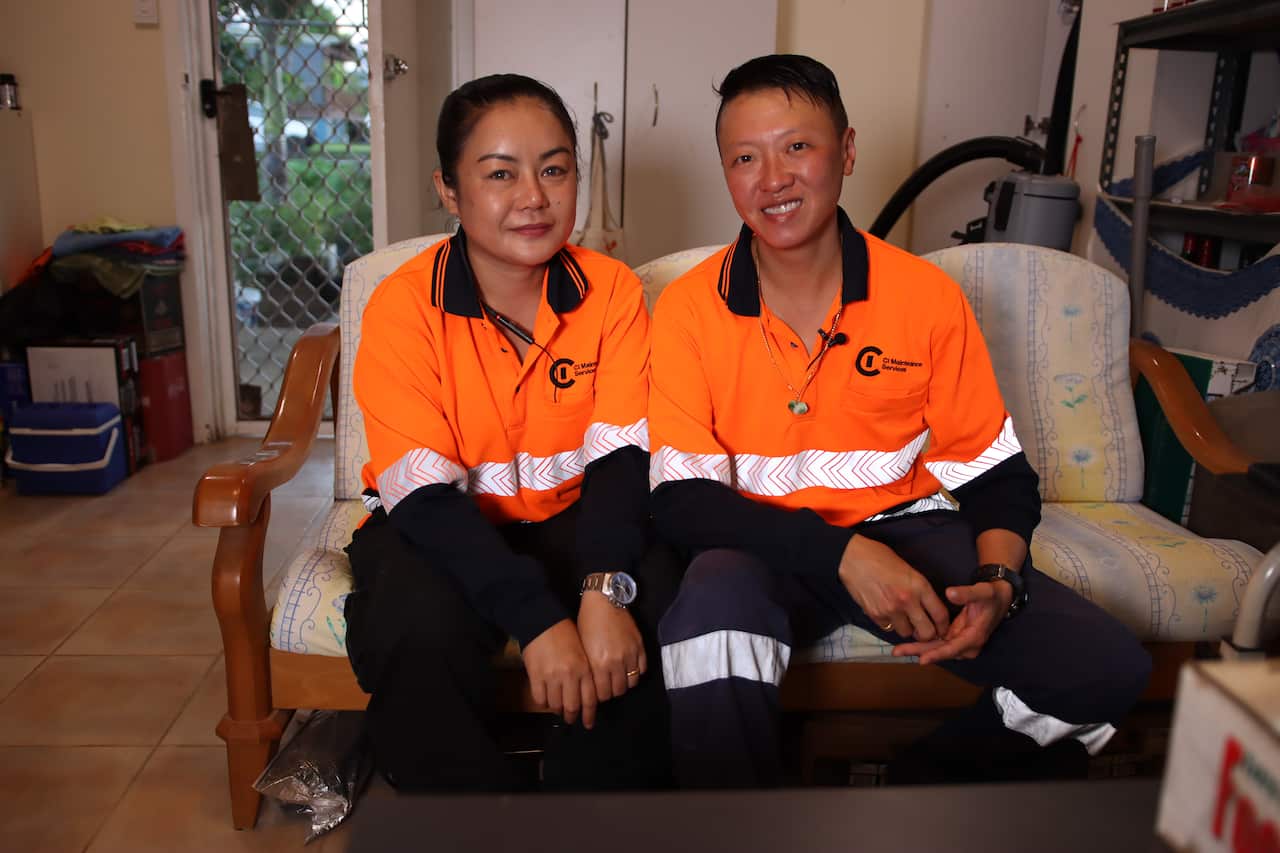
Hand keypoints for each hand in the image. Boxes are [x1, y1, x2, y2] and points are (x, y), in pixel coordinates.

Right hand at [522, 619, 597, 728]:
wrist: (543, 620)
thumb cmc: (566, 633)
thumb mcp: (583, 652)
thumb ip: (586, 673)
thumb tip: (588, 695)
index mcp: (584, 668)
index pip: (589, 700)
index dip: (589, 715)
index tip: (588, 722)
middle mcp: (569, 675)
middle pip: (572, 706)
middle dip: (572, 716)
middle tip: (571, 719)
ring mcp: (551, 676)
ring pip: (555, 705)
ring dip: (557, 710)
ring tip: (558, 710)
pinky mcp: (535, 676)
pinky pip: (540, 699)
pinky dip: (543, 702)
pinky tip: (546, 699)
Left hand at [578, 591, 646, 701]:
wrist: (604, 600)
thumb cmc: (588, 621)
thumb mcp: (583, 648)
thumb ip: (589, 669)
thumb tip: (592, 686)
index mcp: (599, 663)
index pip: (603, 694)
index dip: (600, 697)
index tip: (598, 693)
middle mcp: (616, 662)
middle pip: (618, 691)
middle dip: (612, 692)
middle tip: (607, 687)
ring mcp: (631, 654)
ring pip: (631, 682)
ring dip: (624, 683)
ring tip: (618, 679)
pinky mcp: (640, 646)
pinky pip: (642, 669)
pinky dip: (636, 672)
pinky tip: (628, 669)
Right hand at [838, 534, 949, 640]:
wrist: (853, 558)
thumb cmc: (880, 557)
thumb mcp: (908, 569)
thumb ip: (920, 589)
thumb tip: (929, 608)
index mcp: (920, 586)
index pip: (940, 615)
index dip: (944, 626)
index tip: (942, 628)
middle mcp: (907, 601)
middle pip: (926, 632)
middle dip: (927, 634)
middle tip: (923, 629)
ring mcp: (890, 610)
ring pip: (906, 633)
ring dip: (906, 628)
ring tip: (902, 617)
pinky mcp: (875, 615)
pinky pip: (888, 628)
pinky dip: (889, 623)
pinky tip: (886, 612)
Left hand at [893, 581, 1012, 664]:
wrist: (999, 597)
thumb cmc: (991, 595)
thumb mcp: (982, 592)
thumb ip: (967, 593)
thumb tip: (950, 593)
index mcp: (975, 636)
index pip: (952, 648)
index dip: (936, 654)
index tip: (921, 659)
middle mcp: (968, 645)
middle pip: (941, 651)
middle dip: (919, 652)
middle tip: (897, 652)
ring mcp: (962, 643)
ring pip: (938, 649)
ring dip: (919, 649)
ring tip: (898, 649)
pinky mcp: (956, 638)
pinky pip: (938, 643)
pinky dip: (924, 644)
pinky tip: (909, 643)